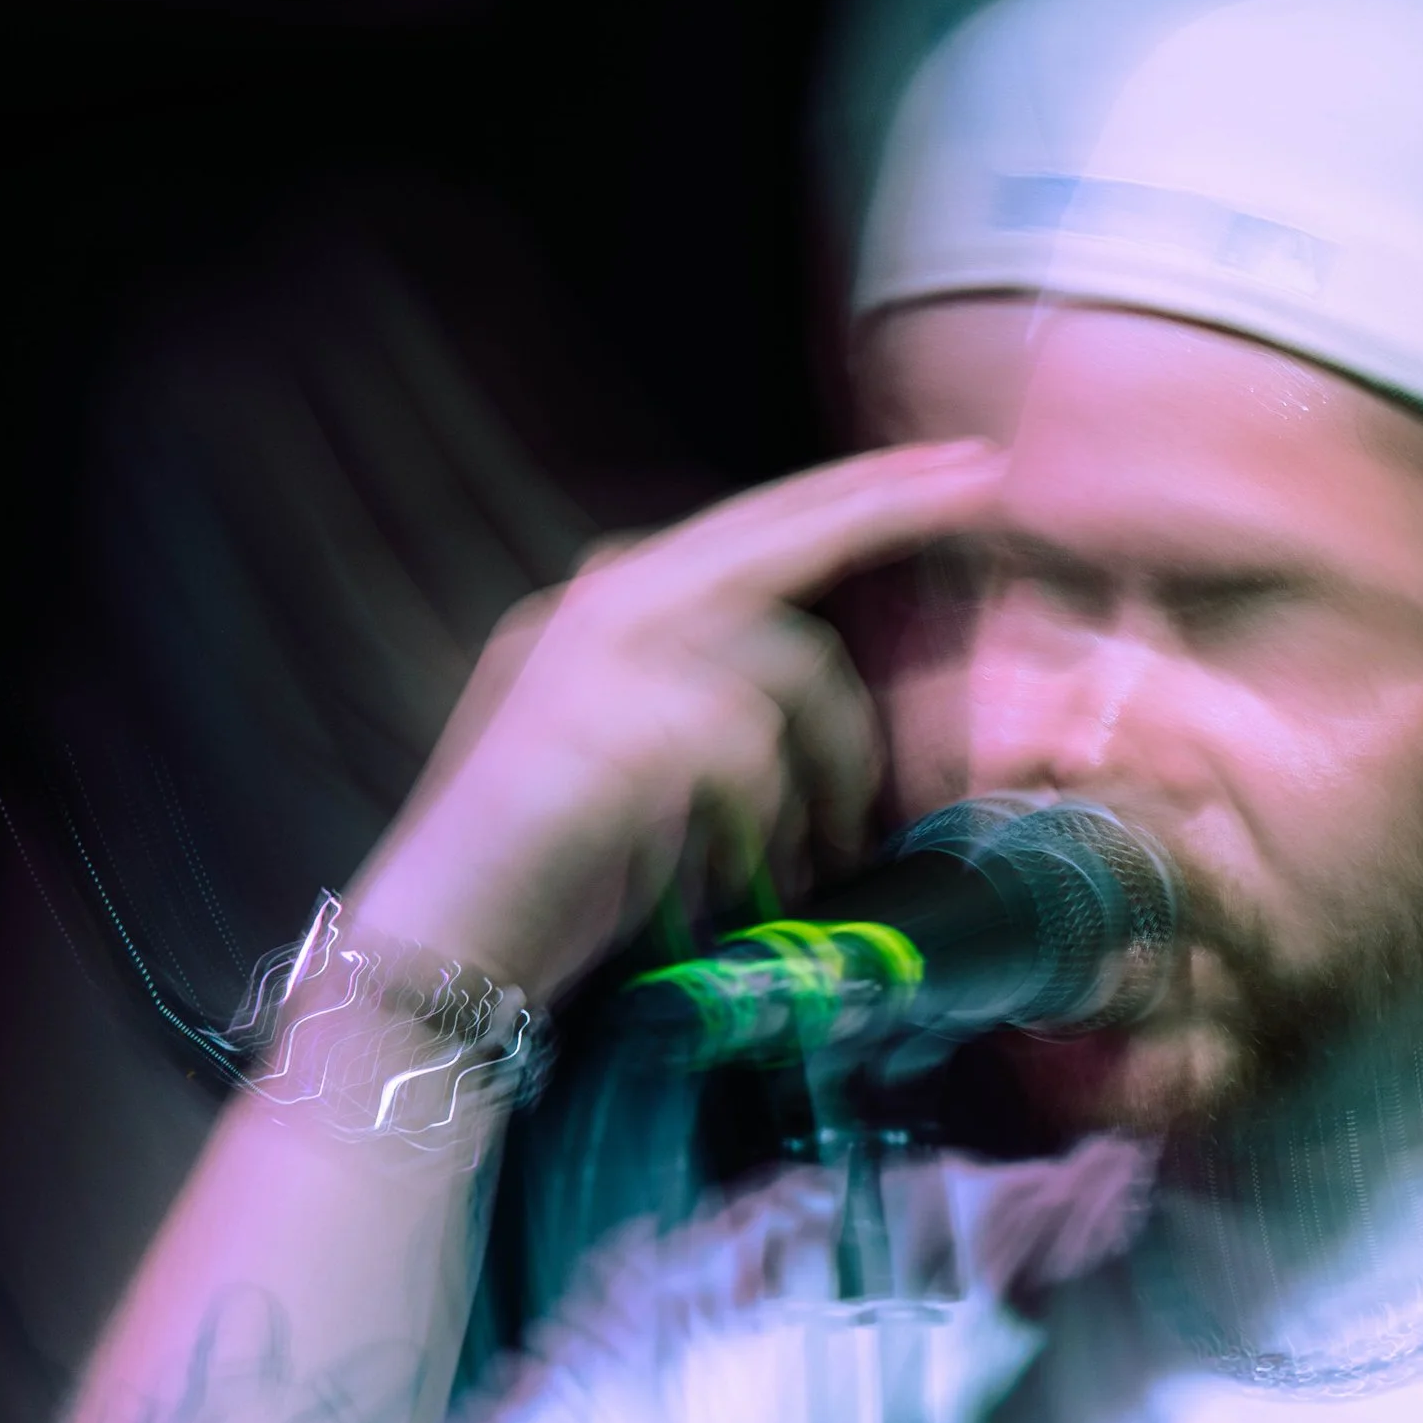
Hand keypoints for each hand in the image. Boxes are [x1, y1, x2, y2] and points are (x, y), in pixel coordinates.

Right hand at [348, 438, 1004, 1002]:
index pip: (749, 528)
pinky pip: (749, 756)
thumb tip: (822, 698)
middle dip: (886, 505)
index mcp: (602, 607)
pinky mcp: (612, 729)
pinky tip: (749, 892)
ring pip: (784, 668)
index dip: (855, 494)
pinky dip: (765, 833)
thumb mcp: (635, 768)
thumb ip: (705, 705)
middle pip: (776, 534)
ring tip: (820, 862)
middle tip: (982, 485)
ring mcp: (599, 660)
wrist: (440, 951)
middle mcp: (596, 607)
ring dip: (828, 775)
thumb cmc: (548, 882)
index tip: (952, 471)